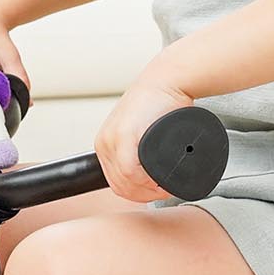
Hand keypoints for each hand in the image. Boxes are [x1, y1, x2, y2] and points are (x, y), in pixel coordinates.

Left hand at [96, 68, 195, 201]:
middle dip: (144, 195)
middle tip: (164, 190)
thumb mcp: (142, 129)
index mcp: (105, 143)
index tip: (157, 190)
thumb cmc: (160, 102)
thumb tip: (151, 173)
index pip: (116, 182)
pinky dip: (145, 181)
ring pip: (125, 182)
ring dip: (147, 191)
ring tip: (165, 186)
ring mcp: (113, 138)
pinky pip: (130, 171)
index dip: (138, 193)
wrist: (168, 79)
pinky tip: (160, 179)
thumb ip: (140, 149)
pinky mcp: (125, 134)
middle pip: (120, 186)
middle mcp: (105, 142)